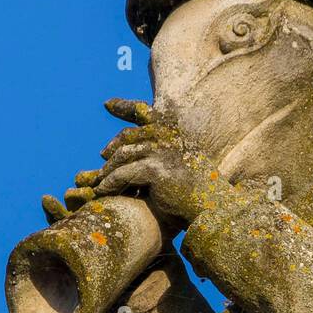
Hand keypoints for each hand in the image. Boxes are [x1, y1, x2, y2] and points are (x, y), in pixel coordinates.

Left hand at [40, 100, 222, 228]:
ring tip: (98, 181)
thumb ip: (167, 159)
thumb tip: (152, 164)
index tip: (108, 104)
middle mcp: (169, 138)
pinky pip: (124, 174)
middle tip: (102, 155)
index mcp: (176, 134)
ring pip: (124, 155)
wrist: (214, 209)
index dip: (126, 106)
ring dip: (108, 169)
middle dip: (113, 145)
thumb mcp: (184, 169)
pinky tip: (102, 191)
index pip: (146, 114)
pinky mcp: (155, 169)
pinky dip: (110, 183)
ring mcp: (162, 151)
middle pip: (130, 135)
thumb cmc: (201, 195)